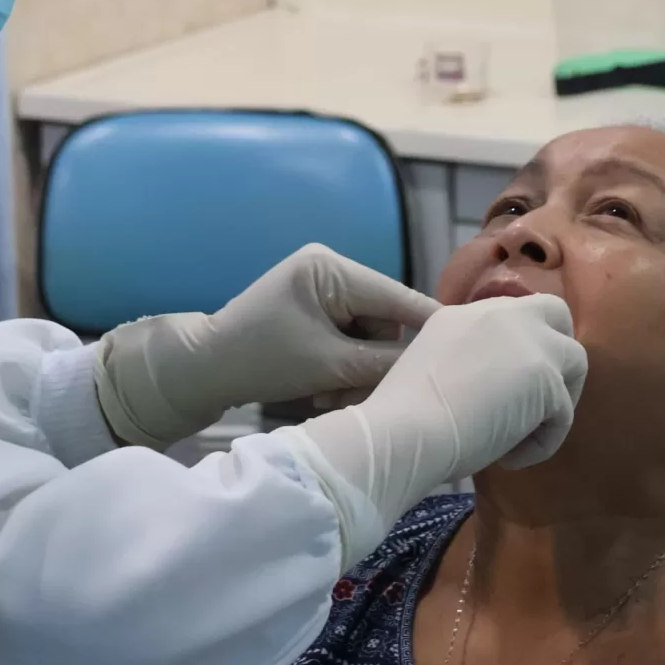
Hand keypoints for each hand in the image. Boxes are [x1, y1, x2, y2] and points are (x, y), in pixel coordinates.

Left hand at [95, 245, 438, 450]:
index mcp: (330, 268)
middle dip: (376, 360)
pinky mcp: (311, 309)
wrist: (201, 371)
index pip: (397, 296)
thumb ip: (384, 363)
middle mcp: (328, 268)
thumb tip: (431, 366)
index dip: (430, 325)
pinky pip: (347, 337)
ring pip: (367, 334)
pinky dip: (342, 366)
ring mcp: (318, 288)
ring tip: (332, 396)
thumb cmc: (261, 361)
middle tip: (360, 395)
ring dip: (358, 370)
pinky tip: (325, 389)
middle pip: (384, 318)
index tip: (463, 350)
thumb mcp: (329, 365)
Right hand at [274, 295, 587, 566]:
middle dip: (556, 353)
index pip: (513, 314)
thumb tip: (493, 391)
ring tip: (519, 436)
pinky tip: (507, 458)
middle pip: (556, 314)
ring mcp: (528, 340)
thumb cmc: (403, 417)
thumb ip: (467, 363)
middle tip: (538, 399)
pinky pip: (563, 416)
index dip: (520, 346)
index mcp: (465, 315)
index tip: (508, 383)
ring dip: (556, 402)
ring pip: (574, 362)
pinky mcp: (546, 377)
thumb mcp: (433, 370)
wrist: (404, 430)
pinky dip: (541, 444)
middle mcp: (501, 315)